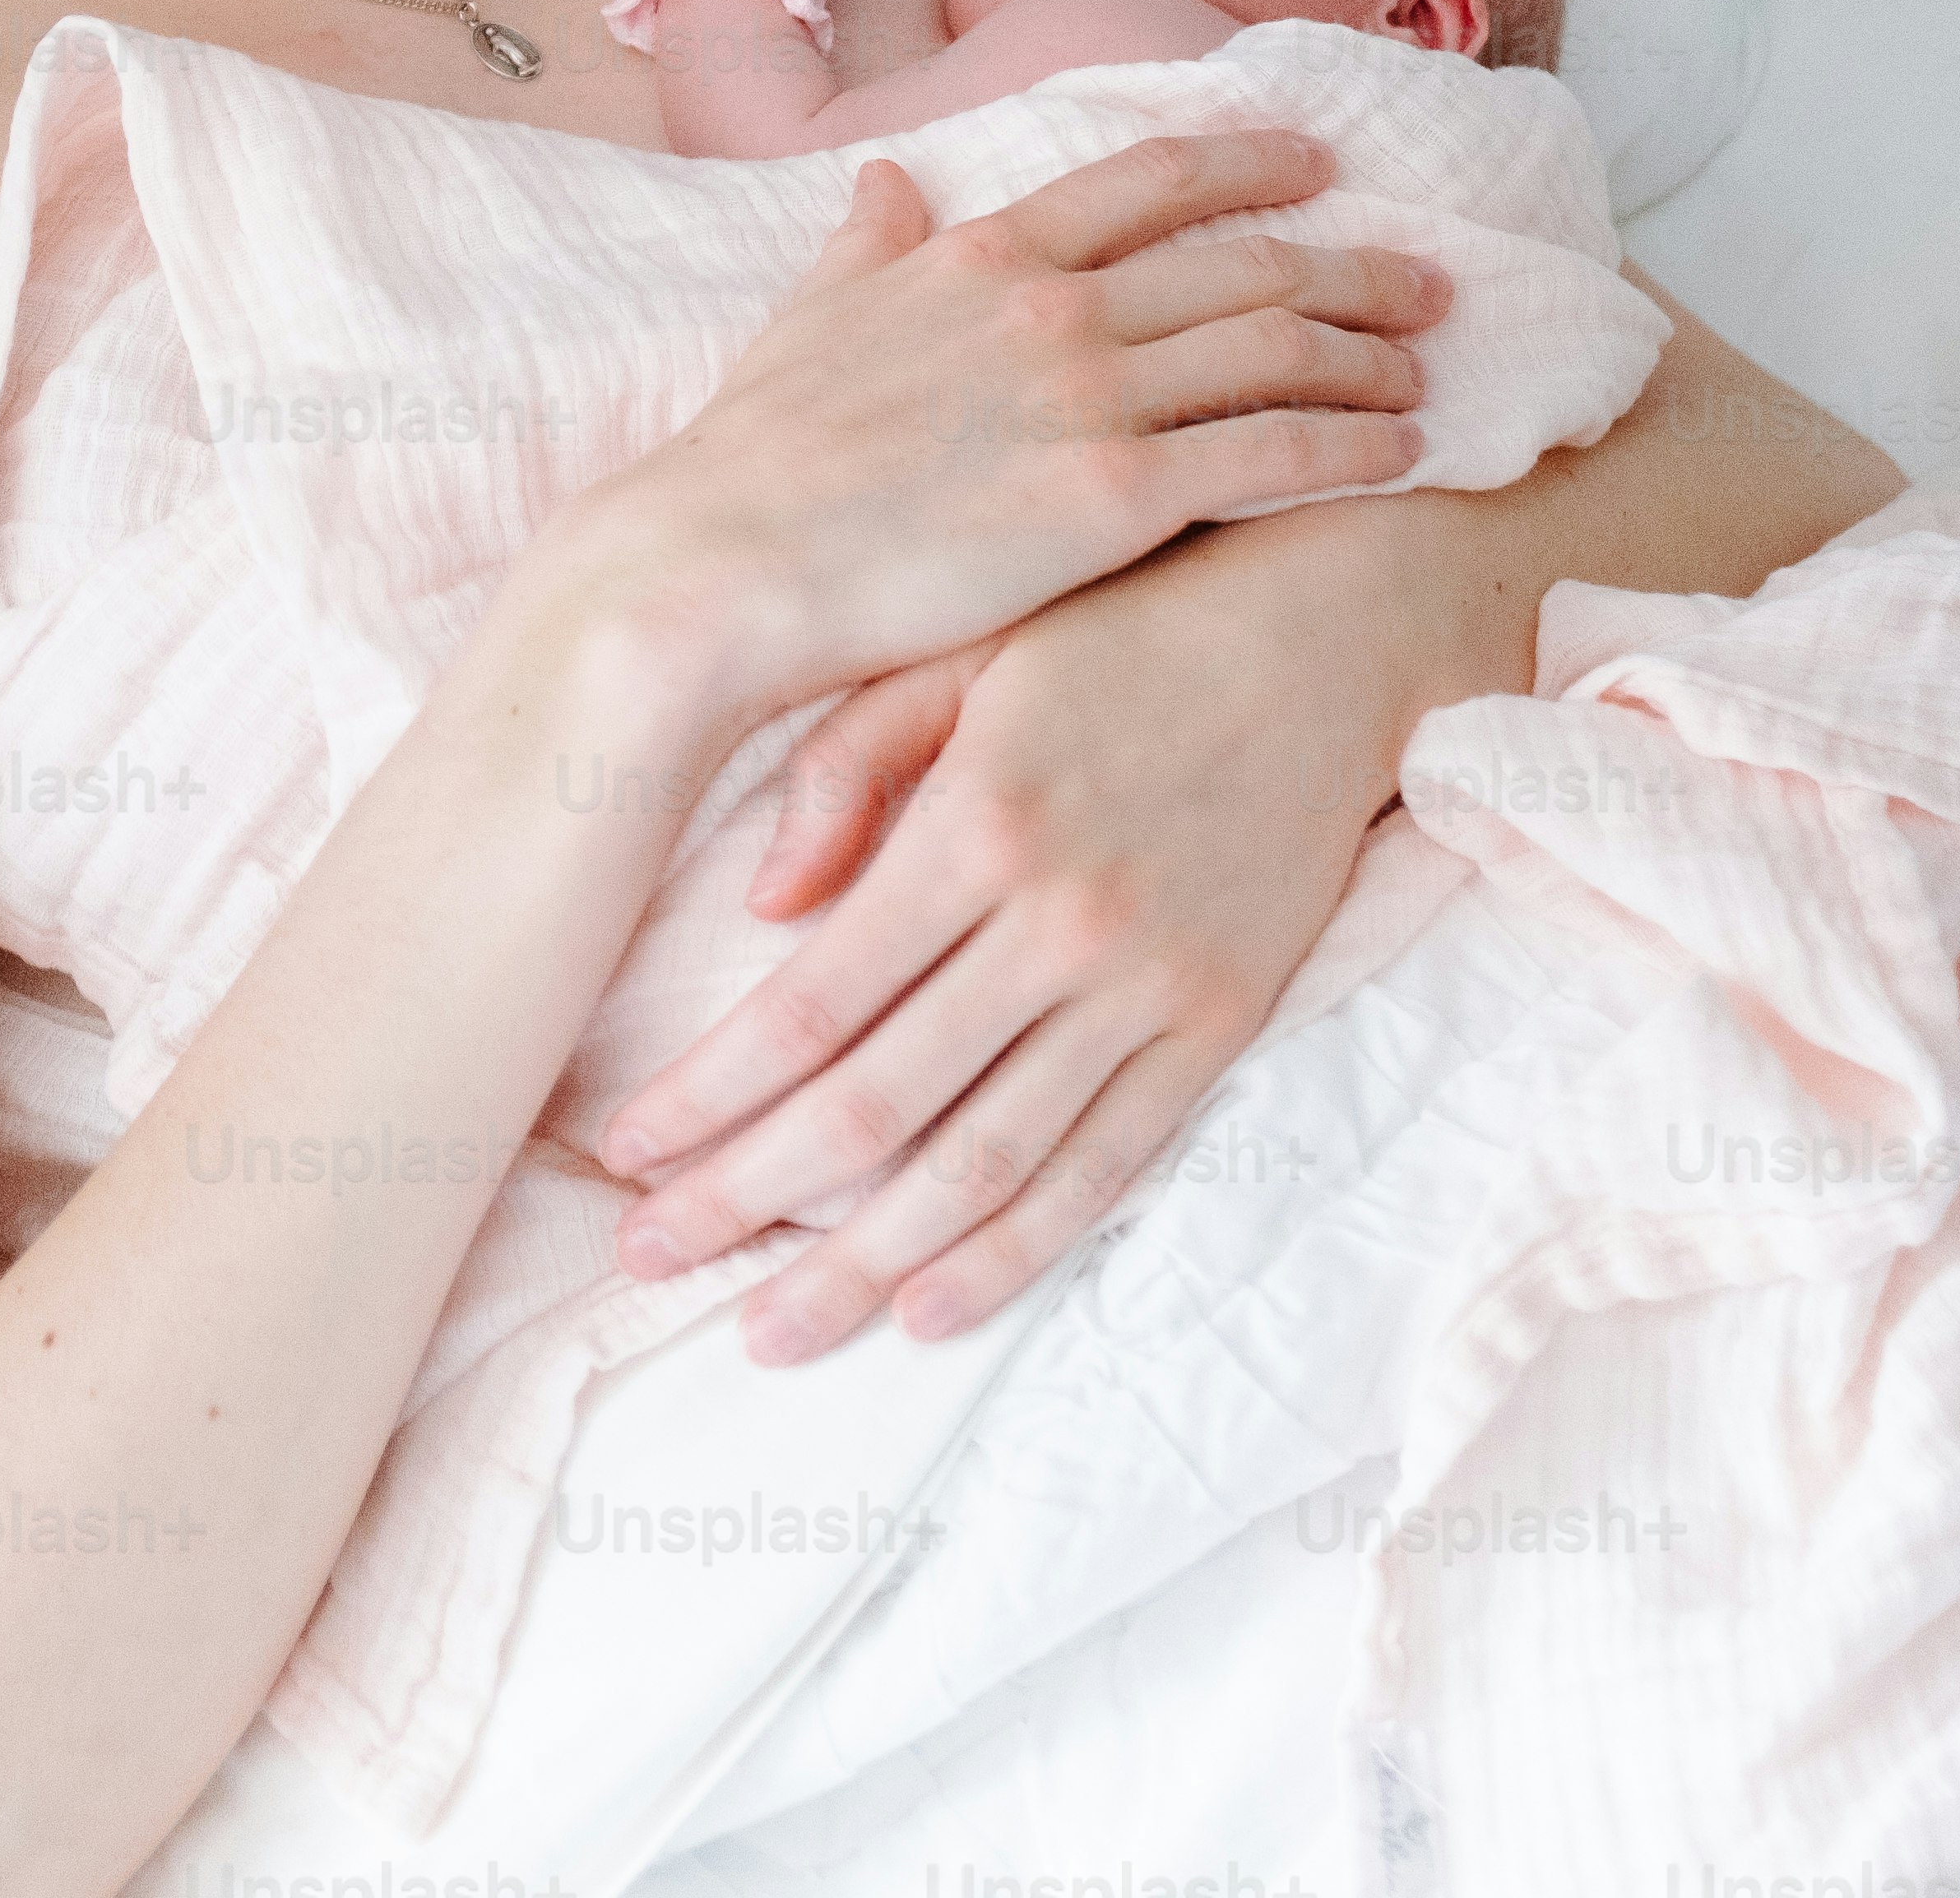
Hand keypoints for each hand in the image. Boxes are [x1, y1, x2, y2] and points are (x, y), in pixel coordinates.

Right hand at [554, 132, 1441, 755]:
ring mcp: (1087, 395)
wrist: (718, 563)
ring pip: (1274, 348)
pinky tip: (1400, 451)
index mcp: (982, 253)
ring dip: (1367, 352)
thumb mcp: (806, 317)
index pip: (1148, 182)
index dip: (1246, 162)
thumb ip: (865, 244)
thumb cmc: (749, 457)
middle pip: (1242, 262)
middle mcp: (1051, 303)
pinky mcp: (1113, 497)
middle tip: (1425, 276)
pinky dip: (1349, 444)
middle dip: (1349, 262)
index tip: (1317, 161)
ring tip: (1426, 367)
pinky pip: (1268, 455)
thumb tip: (886, 179)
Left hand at [598, 527, 1409, 1360]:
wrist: (1335, 634)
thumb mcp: (965, 651)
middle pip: (879, 1104)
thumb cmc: (1119, 629)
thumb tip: (758, 907)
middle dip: (747, 1196)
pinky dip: (1016, 1250)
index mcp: (977, 822)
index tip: (624, 1150)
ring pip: (984, 1165)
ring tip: (769, 1330)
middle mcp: (1058, 921)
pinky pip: (1104, 1168)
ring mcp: (1146, 987)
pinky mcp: (1217, 1026)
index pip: (812, 1003)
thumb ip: (847, 766)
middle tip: (649, 1257)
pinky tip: (930, 1309)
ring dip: (865, 1263)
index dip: (709, 1092)